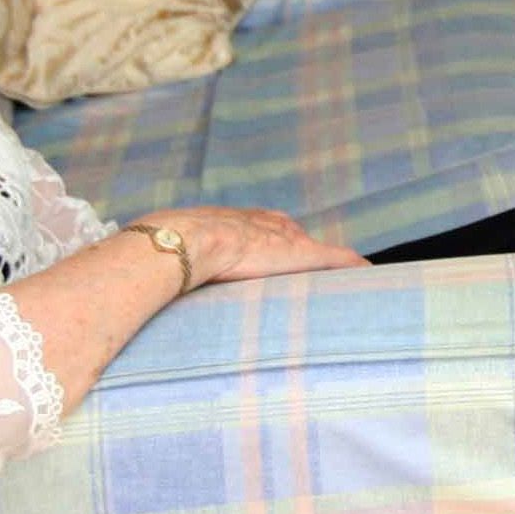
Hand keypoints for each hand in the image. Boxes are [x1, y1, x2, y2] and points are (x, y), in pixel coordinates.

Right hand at [134, 206, 368, 288]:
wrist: (183, 242)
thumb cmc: (172, 252)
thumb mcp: (176, 258)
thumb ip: (173, 270)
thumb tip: (140, 288)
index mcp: (242, 225)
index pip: (270, 231)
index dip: (280, 246)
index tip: (286, 257)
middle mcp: (270, 226)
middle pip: (298, 239)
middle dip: (310, 255)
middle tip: (324, 272)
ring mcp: (288, 240)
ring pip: (323, 254)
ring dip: (337, 269)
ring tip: (356, 281)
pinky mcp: (304, 255)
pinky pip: (341, 262)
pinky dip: (357, 270)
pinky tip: (374, 280)